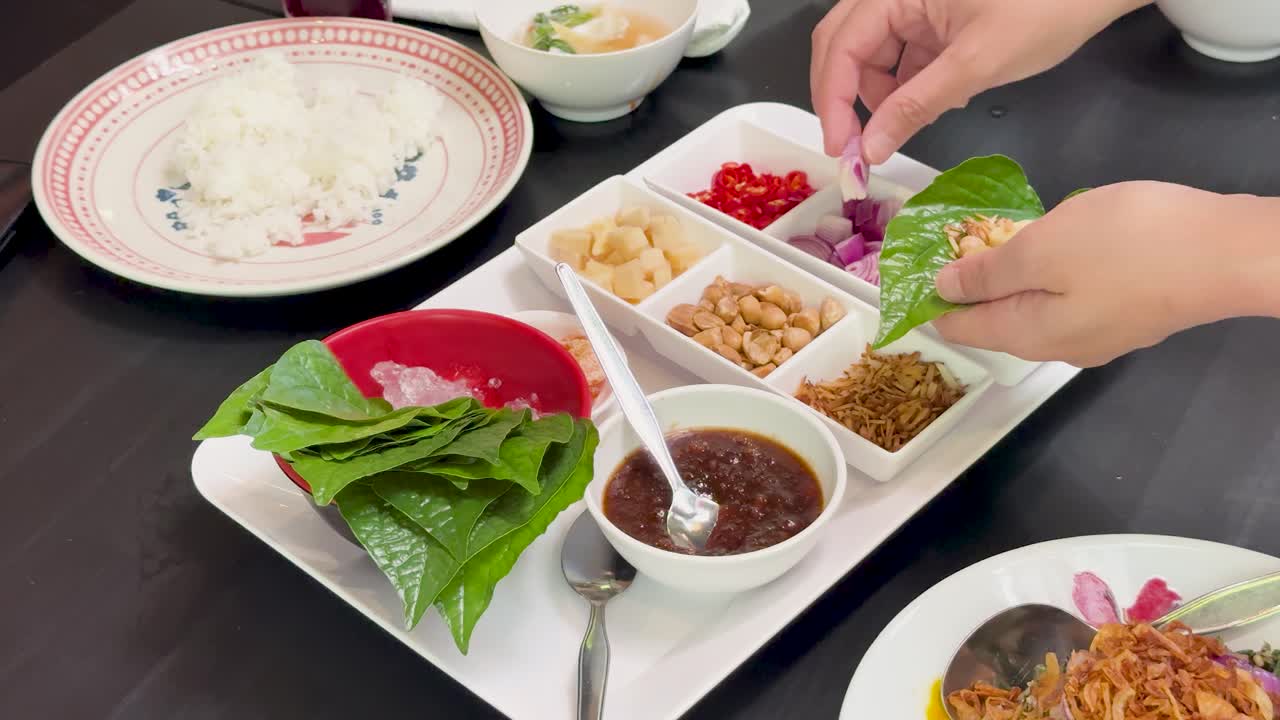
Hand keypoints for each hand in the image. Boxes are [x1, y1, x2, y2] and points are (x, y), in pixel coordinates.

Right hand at [811, 0, 1150, 161]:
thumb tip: (869, 149)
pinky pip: (901, 54)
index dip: (834, 101)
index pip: (842, 46)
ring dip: (880, 94)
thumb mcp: (975, 65)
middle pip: (843, 46)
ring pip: (870, 54)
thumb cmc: (1045, 10)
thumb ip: (915, 106)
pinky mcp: (932, 16)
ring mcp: (914, 3)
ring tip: (915, 119)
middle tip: (853, 148)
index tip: (842, 150)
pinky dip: (908, 84)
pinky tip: (938, 100)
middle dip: (846, 98)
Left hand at [931, 182, 1279, 366]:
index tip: (911, 269)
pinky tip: (1051, 244)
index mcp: (1028, 336)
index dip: (929, 300)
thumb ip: (987, 273)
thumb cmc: (1127, 246)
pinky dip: (1047, 273)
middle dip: (967, 286)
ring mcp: (1099, 333)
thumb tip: (943, 287)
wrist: (1228, 252)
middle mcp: (1059, 346)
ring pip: (1034, 306)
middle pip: (996, 320)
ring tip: (993, 235)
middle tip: (950, 240)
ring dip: (1008, 276)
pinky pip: (1069, 296)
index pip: (959, 329)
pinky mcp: (1129, 312)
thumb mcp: (1040, 250)